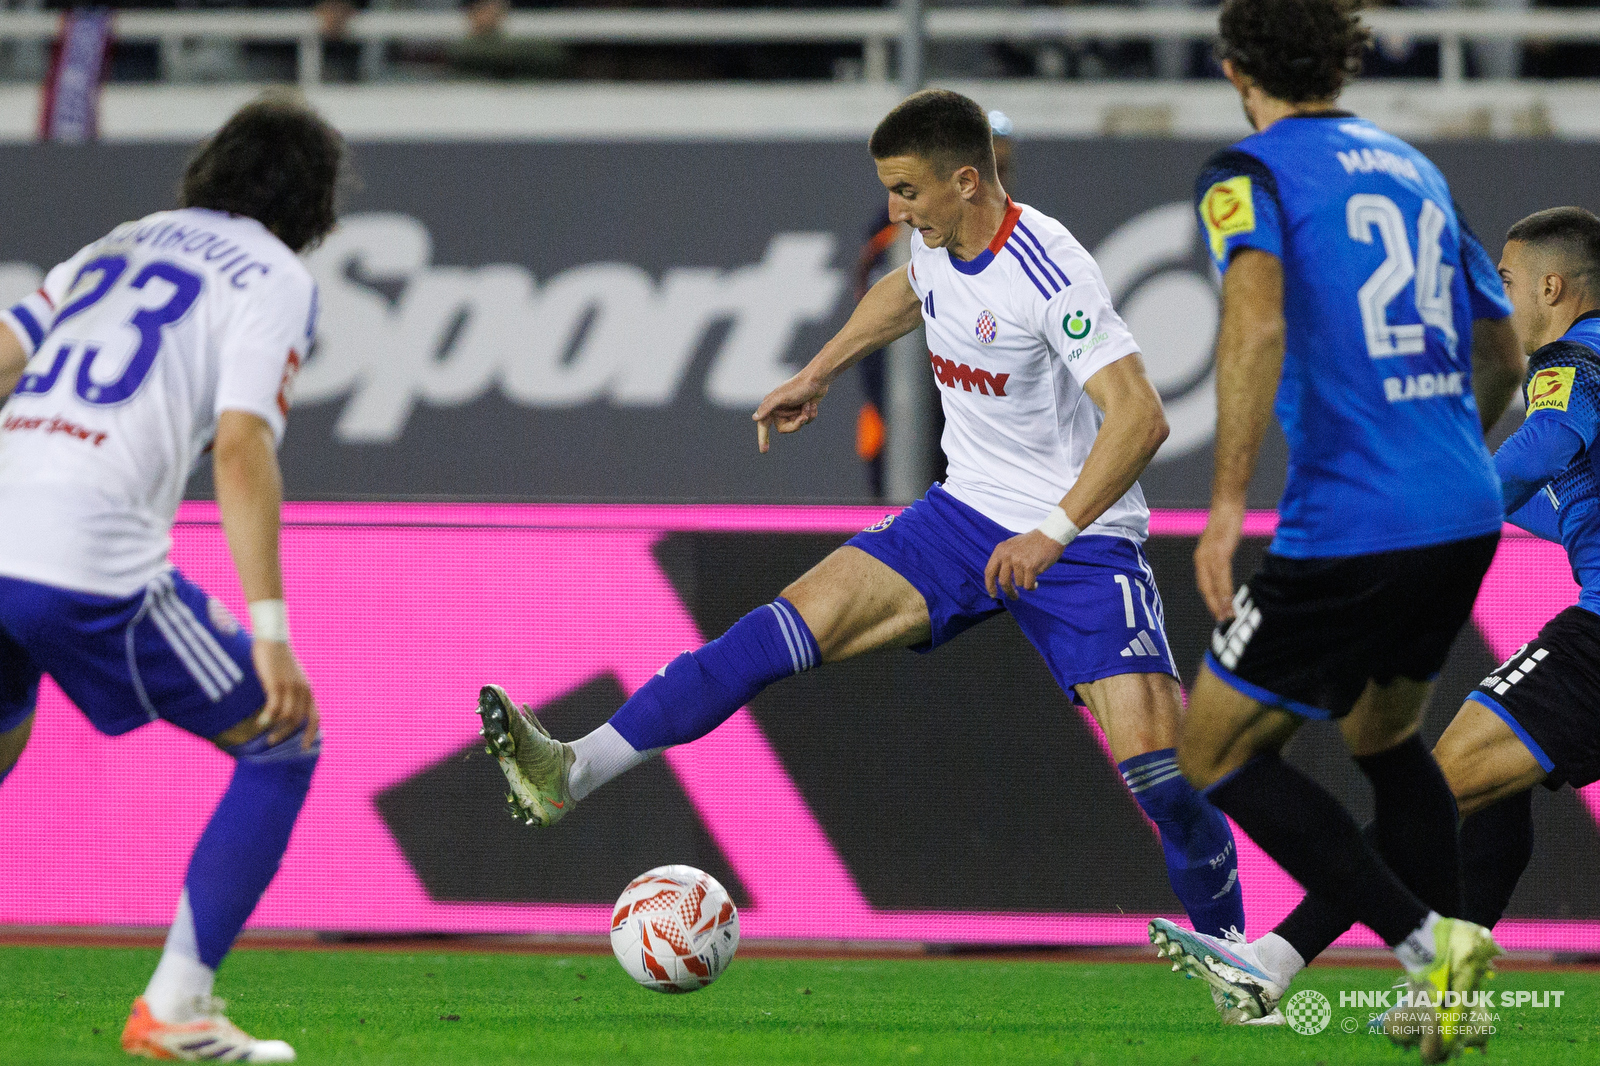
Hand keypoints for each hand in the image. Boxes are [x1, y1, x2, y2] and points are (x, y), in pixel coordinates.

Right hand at [251, 640, 317, 749]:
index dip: (310, 734)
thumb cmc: (279, 660)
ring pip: (287, 717)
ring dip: (276, 729)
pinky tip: (259, 722)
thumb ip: (292, 692)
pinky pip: (274, 708)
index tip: (303, 748)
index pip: (315, 717)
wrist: (273, 640)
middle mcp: (303, 690)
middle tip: (272, 742)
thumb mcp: (291, 677)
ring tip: (264, 734)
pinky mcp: (277, 684)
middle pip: (298, 721)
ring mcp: (290, 687)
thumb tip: (285, 711)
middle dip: (286, 735)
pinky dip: (267, 718)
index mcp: (308, 690)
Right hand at [753, 370, 828, 452]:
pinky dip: (811, 414)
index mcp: (771, 405)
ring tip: (808, 405)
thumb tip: (755, 418)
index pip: (764, 425)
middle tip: (803, 416)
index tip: (764, 451)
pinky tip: (812, 404)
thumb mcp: (781, 397)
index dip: (763, 438)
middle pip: (784, 429)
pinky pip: (806, 421)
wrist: (817, 379)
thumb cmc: (798, 387)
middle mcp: (780, 409)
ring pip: (797, 426)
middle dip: (796, 423)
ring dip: (805, 416)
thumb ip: (767, 407)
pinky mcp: (803, 411)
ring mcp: (792, 411)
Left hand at [984, 530, 1065, 599]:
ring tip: (1032, 574)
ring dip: (1026, 583)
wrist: (1050, 535)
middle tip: (1015, 596)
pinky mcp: (1030, 566)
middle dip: (1009, 592)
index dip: (989, 586)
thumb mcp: (1012, 546)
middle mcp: (1007, 555)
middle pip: (1003, 582)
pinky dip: (1032, 586)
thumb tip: (998, 579)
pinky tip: (1036, 582)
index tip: (993, 595)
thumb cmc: (1033, 543)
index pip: (989, 572)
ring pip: (1018, 583)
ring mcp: (1018, 560)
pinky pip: (1028, 585)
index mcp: (1000, 550)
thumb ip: (1004, 560)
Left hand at [1195, 502, 1244, 622]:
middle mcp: (1202, 558)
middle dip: (1213, 606)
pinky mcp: (1220, 551)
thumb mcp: (1220, 542)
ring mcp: (1210, 555)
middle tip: (1221, 621)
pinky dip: (1225, 589)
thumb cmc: (1226, 521)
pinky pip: (1222, 575)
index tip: (1216, 614)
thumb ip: (1220, 556)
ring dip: (1221, 602)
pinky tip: (1230, 599)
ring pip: (1214, 584)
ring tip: (1227, 615)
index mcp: (1201, 558)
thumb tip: (1223, 568)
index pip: (1203, 584)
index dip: (1209, 600)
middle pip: (1206, 588)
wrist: (1227, 503)